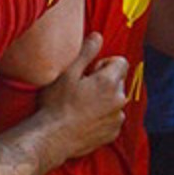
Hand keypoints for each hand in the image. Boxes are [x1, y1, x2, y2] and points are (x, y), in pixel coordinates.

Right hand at [36, 33, 127, 161]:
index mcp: (109, 82)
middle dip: (104, 81)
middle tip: (81, 88)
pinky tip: (84, 119)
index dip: (104, 63)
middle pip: (118, 81)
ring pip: (115, 100)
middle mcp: (119, 100)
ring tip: (80, 106)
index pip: (121, 62)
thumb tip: (98, 36)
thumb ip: (86, 52)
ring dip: (103, 99)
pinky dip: (102, 116)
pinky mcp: (112, 133)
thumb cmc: (56, 104)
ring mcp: (117, 118)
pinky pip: (112, 118)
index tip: (88, 72)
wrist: (52, 138)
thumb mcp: (67, 73)